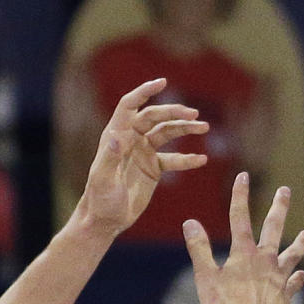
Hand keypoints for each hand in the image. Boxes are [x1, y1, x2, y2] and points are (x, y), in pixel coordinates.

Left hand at [77, 79, 208, 236]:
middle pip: (155, 117)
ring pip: (167, 133)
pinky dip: (187, 159)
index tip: (163, 82)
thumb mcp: (103, 179)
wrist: (105, 220)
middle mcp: (131, 140)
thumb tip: (116, 135)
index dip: (145, 92)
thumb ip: (109, 157)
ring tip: (204, 128)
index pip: (130, 106)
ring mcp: (144, 152)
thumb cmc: (99, 200)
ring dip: (185, 129)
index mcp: (116, 136)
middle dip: (174, 113)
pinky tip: (202, 160)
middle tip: (194, 116)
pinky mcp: (154, 168)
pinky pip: (174, 159)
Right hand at [183, 172, 303, 303]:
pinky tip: (301, 275)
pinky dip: (297, 278)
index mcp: (243, 253)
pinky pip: (294, 283)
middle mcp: (265, 260)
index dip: (240, 195)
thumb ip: (199, 248)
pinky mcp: (285, 296)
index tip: (243, 176)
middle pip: (273, 227)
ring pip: (292, 254)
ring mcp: (278, 278)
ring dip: (299, 243)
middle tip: (285, 191)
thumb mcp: (205, 276)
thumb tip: (190, 223)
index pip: (239, 217)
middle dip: (279, 207)